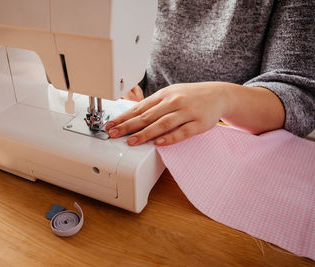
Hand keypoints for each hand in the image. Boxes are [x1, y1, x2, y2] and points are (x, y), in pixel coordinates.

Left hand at [106, 82, 228, 145]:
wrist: (218, 94)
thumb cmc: (190, 96)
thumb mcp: (170, 94)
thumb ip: (153, 105)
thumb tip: (132, 115)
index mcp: (164, 95)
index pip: (139, 108)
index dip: (124, 117)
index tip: (111, 125)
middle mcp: (173, 102)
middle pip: (147, 116)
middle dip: (128, 126)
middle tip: (114, 134)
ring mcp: (186, 112)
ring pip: (163, 124)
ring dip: (145, 133)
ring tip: (132, 141)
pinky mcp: (198, 123)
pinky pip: (182, 132)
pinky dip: (170, 137)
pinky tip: (158, 143)